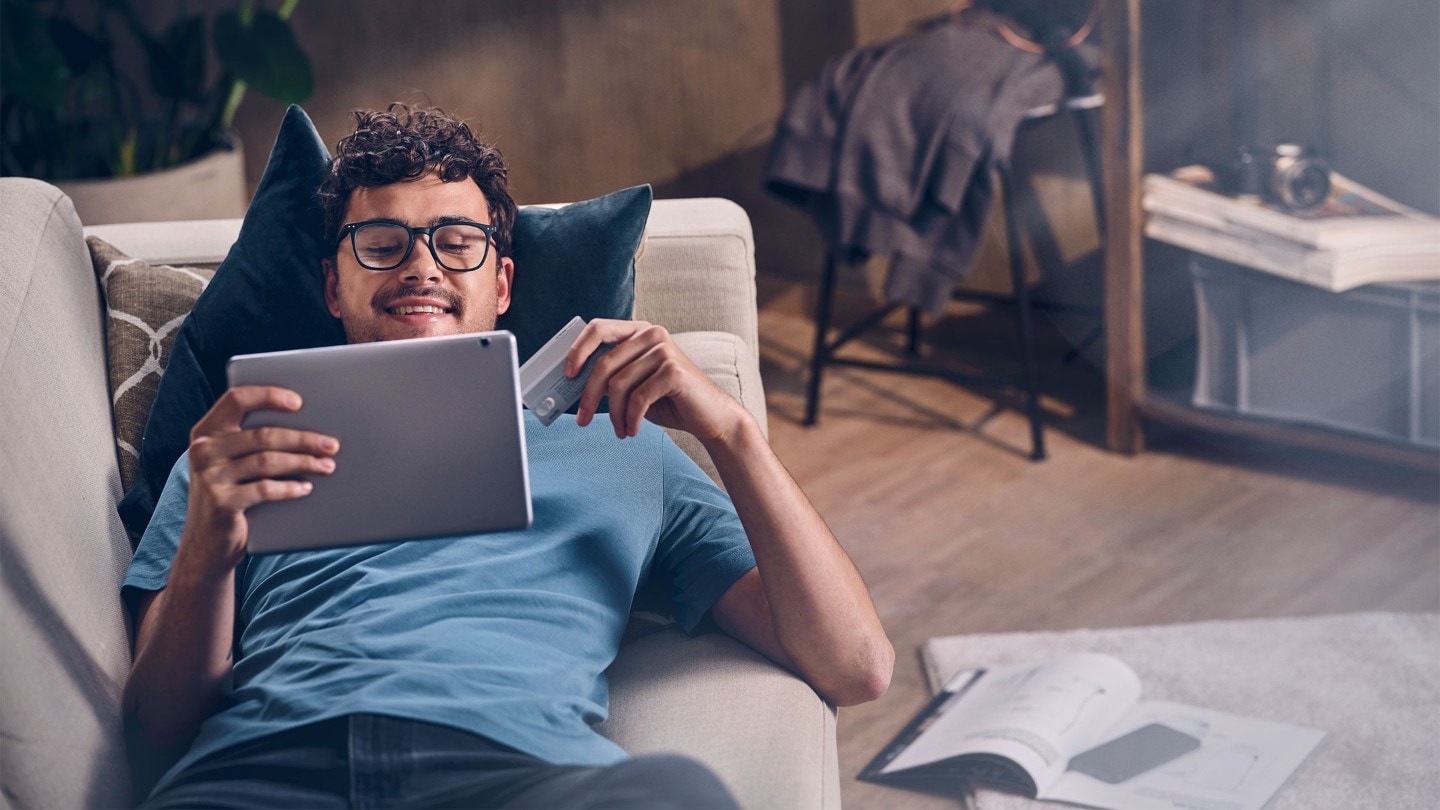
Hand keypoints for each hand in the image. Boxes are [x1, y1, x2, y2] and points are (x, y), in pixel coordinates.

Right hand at [177, 386, 338, 578]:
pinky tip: (307, 488)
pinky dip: (290, 488)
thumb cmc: (230, 495)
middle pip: (263, 435)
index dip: (269, 396)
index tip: (299, 402)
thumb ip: (252, 441)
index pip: (237, 399)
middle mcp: (204, 450)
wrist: (207, 545)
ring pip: (268, 460)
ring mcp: (209, 476)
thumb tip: (308, 427)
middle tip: (331, 445)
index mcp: (207, 431)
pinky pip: (265, 489)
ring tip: (327, 466)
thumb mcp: (232, 463)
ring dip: (304, 462)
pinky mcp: (220, 502)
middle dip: (303, 439)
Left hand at [568, 319, 747, 443]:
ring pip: (619, 385)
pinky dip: (630, 419)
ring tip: (621, 430)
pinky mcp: (674, 371)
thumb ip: (612, 377)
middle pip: (604, 364)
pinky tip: (632, 430)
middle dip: (589, 396)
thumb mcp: (635, 385)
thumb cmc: (671, 400)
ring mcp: (664, 350)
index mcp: (640, 331)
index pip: (598, 328)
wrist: (710, 416)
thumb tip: (577, 383)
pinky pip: (638, 398)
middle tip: (583, 420)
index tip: (568, 375)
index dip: (577, 350)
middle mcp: (652, 334)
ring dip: (615, 415)